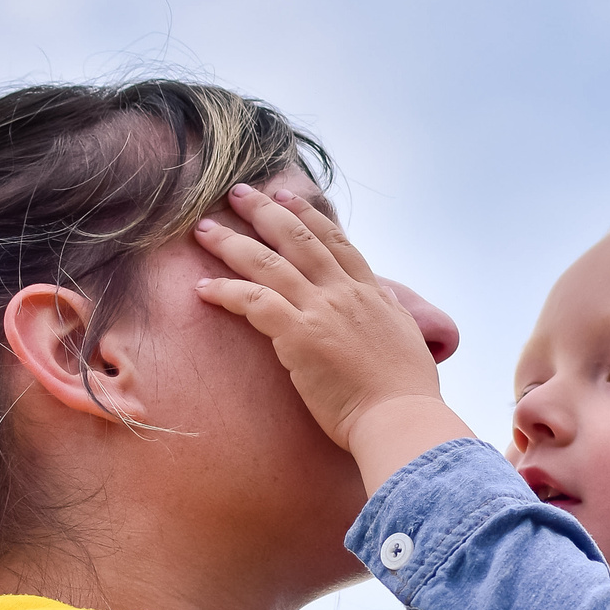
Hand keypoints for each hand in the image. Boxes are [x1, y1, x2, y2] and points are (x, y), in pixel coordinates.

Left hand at [193, 185, 475, 491]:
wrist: (400, 417)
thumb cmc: (405, 391)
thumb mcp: (406, 337)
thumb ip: (390, 312)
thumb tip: (384, 299)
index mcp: (370, 293)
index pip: (335, 241)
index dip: (307, 215)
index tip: (285, 196)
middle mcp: (344, 293)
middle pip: (297, 239)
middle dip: (264, 211)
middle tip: (237, 192)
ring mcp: (321, 310)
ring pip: (268, 263)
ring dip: (232, 242)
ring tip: (204, 229)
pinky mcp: (299, 336)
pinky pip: (254, 302)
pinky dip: (226, 291)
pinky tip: (203, 287)